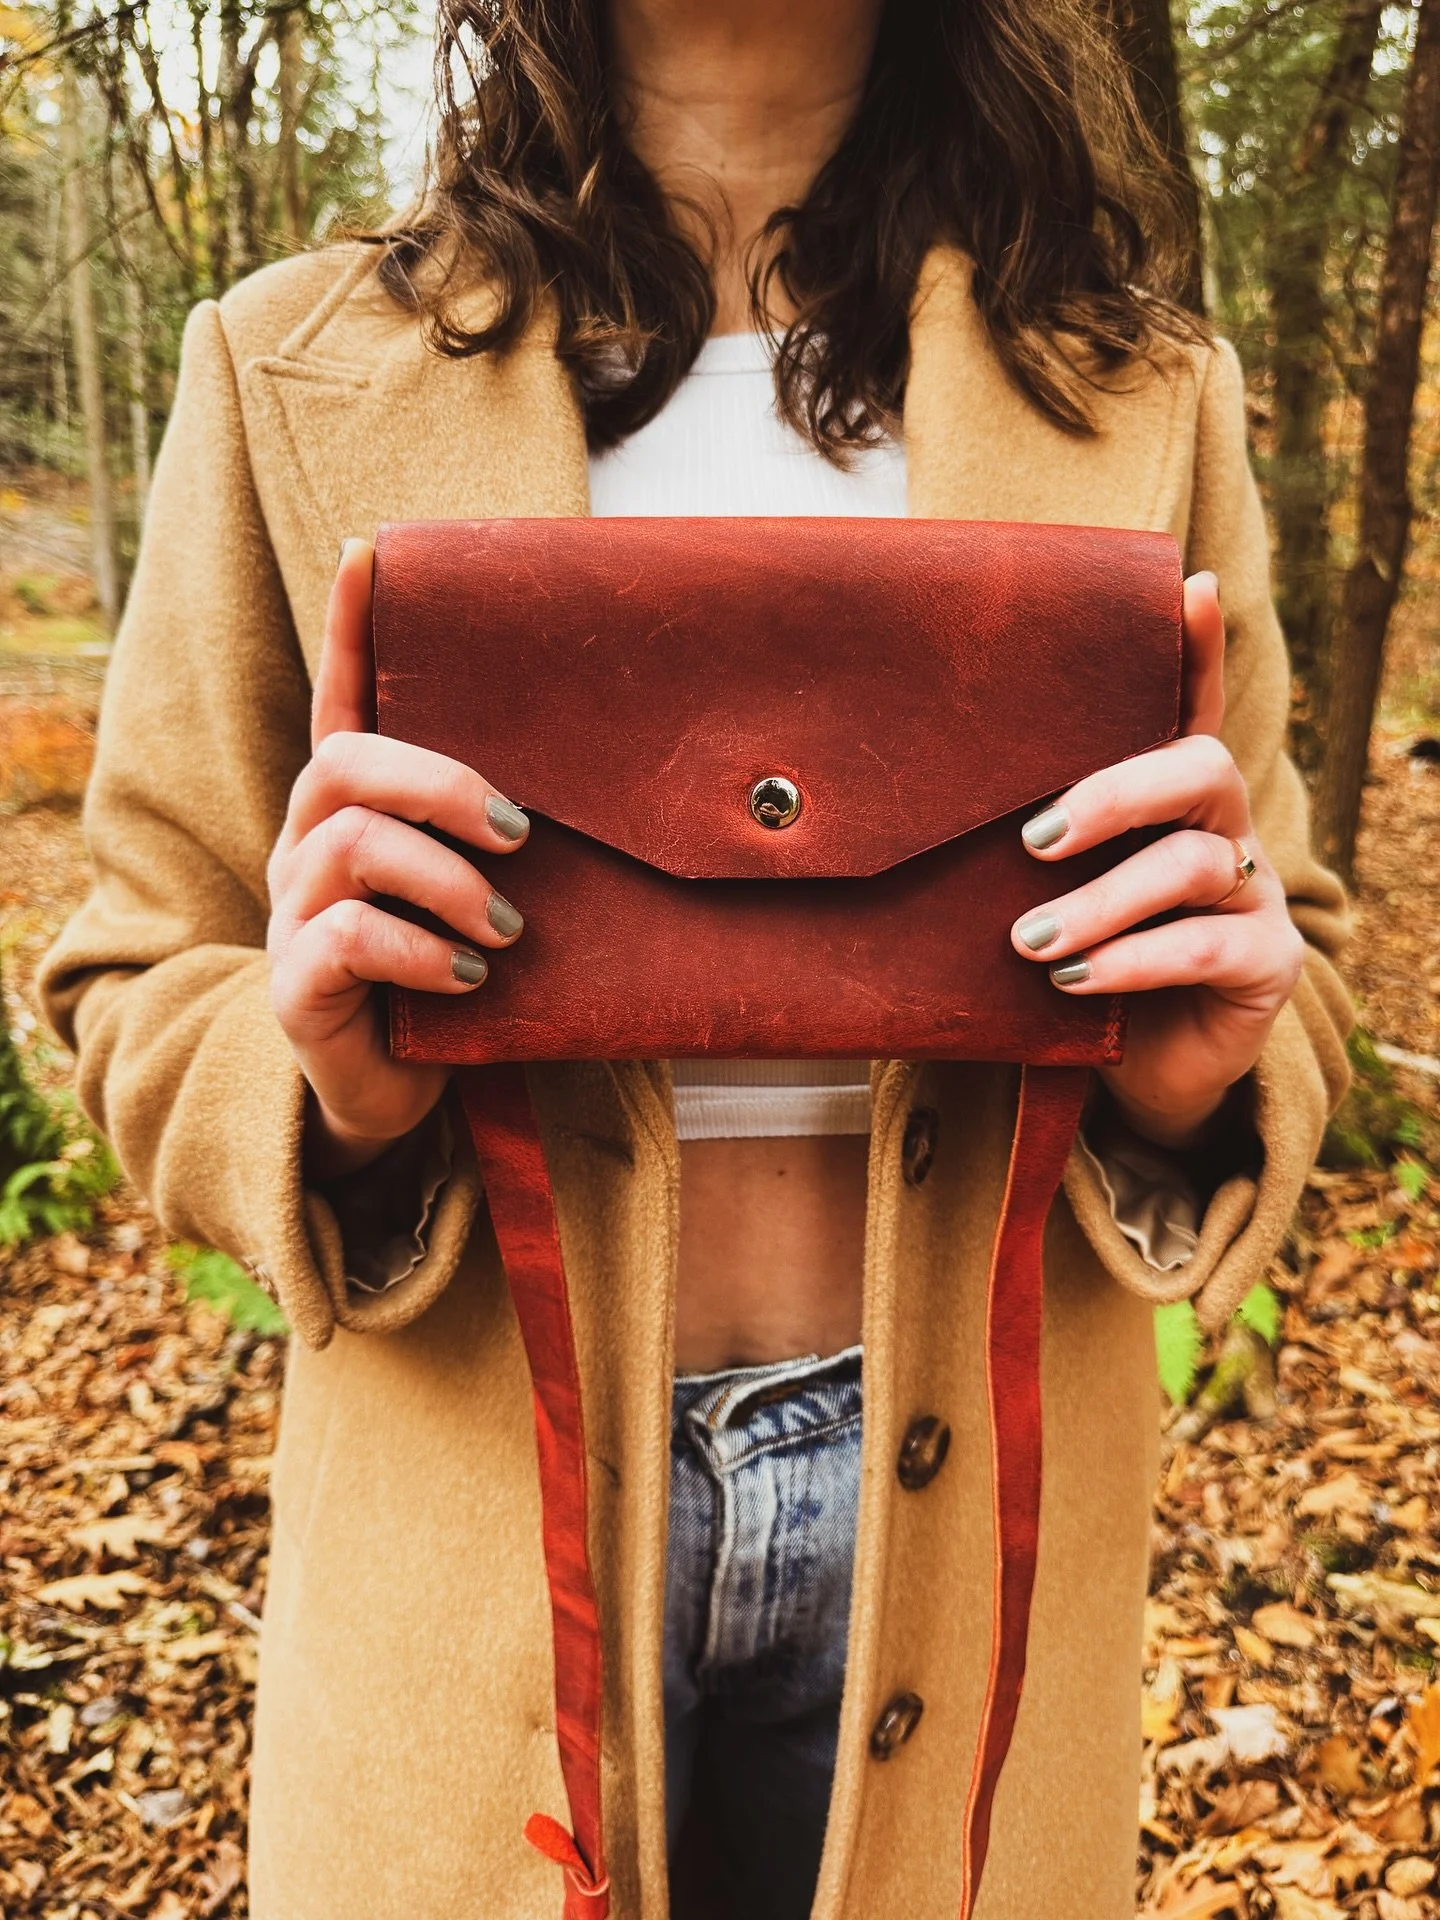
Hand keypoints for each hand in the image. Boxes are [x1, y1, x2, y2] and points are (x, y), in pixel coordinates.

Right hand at [266, 539, 529, 1178]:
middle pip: (345, 762)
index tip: (369, 551)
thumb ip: (516, 839)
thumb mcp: (488, 894)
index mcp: (356, 811)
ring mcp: (293, 915)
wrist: (400, 1092)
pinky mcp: (297, 984)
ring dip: (448, 880)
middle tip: (522, 834)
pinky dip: (421, 953)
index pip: (341, 702)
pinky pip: (347, 939)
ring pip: (352, 848)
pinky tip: (468, 980)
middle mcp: (308, 847)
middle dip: (442, 783)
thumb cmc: (454, 974)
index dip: (352, 630)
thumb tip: (637, 783)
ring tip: (507, 932)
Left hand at [1010, 572, 1303, 1150]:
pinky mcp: (1265, 965)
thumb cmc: (1066, 963)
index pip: (1187, 706)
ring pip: (1194, 862)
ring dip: (1104, 898)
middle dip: (1116, 791)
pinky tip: (1072, 977)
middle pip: (1200, 766)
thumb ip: (993, 849)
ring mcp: (1251, 894)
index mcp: (1164, 799)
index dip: (1193, 651)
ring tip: (1028, 939)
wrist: (1128, 1073)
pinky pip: (1207, 947)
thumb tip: (862, 812)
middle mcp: (1220, 829)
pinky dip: (1134, 959)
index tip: (1187, 588)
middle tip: (1032, 837)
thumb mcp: (1027, 898)